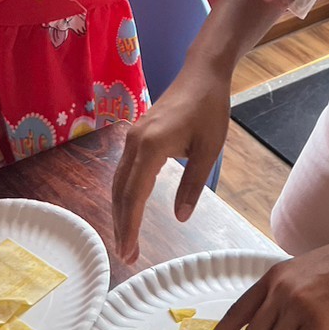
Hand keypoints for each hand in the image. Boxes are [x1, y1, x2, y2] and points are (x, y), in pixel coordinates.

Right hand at [111, 60, 230, 257]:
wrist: (202, 73)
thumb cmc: (210, 109)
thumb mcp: (209, 150)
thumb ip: (193, 184)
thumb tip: (180, 217)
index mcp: (151, 146)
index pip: (134, 195)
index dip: (131, 226)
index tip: (129, 252)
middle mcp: (135, 142)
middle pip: (121, 191)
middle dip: (122, 225)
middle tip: (126, 256)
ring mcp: (132, 137)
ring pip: (118, 181)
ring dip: (120, 211)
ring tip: (126, 239)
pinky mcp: (136, 135)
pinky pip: (123, 170)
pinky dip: (123, 193)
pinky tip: (129, 208)